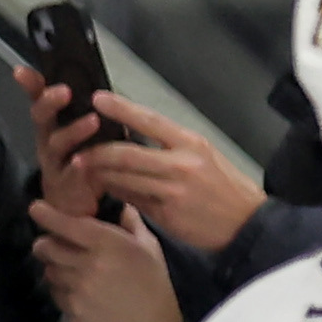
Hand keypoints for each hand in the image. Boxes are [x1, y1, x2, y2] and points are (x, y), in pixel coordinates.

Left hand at [28, 191, 182, 321]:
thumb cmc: (154, 284)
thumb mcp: (149, 248)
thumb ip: (131, 224)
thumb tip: (121, 206)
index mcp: (107, 245)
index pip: (67, 225)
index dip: (47, 215)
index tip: (35, 209)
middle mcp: (87, 265)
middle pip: (47, 248)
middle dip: (45, 243)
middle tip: (50, 242)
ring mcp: (77, 291)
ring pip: (48, 271)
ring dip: (53, 266)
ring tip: (68, 267)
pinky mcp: (72, 312)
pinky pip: (55, 293)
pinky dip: (60, 288)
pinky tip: (75, 289)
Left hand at [57, 90, 265, 256]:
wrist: (246, 223)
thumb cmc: (223, 187)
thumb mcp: (203, 156)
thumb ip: (169, 147)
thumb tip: (131, 137)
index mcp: (190, 142)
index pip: (150, 120)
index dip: (120, 108)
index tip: (97, 98)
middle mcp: (181, 163)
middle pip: (127, 154)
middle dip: (97, 152)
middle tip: (76, 150)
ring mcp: (172, 190)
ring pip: (124, 178)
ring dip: (99, 174)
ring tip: (80, 168)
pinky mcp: (166, 213)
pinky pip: (132, 199)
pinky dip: (114, 192)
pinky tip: (101, 189)